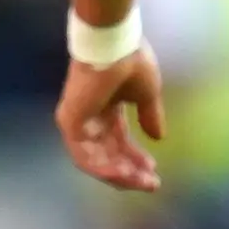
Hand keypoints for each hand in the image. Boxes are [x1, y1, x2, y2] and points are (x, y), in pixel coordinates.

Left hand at [54, 49, 167, 192]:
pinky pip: (84, 156)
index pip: (118, 142)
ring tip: (141, 182)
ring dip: (119, 174)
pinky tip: (124, 174)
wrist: (116, 44)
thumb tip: (159, 138)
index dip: (135, 158)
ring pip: (95, 160)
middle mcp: (89, 117)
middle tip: (151, 184)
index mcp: (105, 108)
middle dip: (129, 171)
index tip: (154, 171)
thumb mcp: (147, 95)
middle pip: (107, 155)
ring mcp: (77, 121)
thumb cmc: (131, 61)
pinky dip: (103, 168)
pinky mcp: (69, 123)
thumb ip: (150, 116)